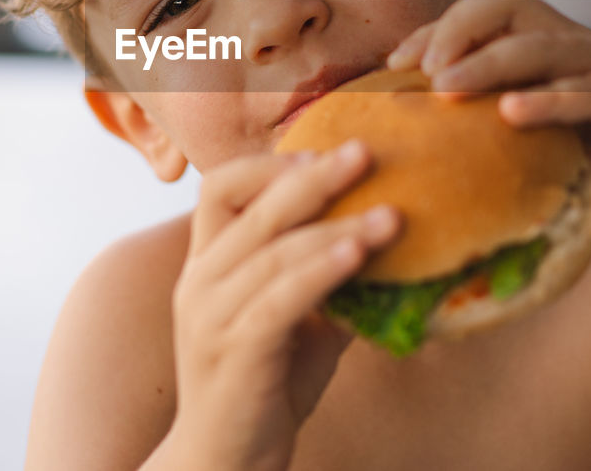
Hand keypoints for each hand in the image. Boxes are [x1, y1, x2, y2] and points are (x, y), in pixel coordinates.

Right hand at [168, 142, 400, 470]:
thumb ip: (326, 278)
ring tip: (392, 215)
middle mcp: (198, 280)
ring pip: (274, 251)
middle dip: (313, 175)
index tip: (323, 152)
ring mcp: (210, 316)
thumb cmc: (265, 387)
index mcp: (206, 263)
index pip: (219, 187)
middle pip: (251, 205)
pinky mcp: (232, 351)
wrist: (226, 464)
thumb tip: (392, 237)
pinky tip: (358, 255)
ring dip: (337, 227)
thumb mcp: (297, 321)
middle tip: (365, 152)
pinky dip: (322, 271)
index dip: (270, 164)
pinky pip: (280, 299)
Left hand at [387, 0, 590, 232]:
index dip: (437, 30)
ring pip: (544, 45)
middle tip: (419, 69)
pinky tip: (511, 113)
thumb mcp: (532, 145)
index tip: (393, 63)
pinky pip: (590, 92)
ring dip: (489, 63)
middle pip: (511, 9)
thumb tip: (410, 148)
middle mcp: (577, 44)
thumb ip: (485, 133)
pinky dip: (549, 99)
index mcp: (547, 45)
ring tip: (445, 87)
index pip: (483, 15)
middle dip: (457, 31)